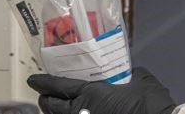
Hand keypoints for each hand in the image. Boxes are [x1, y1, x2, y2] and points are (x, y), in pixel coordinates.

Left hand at [28, 68, 176, 113]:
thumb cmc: (150, 103)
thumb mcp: (139, 79)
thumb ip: (126, 73)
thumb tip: (124, 73)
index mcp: (90, 94)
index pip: (57, 87)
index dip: (42, 82)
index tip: (33, 80)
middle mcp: (83, 113)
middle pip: (51, 108)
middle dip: (45, 100)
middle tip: (45, 94)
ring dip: (56, 112)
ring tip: (57, 106)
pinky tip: (76, 113)